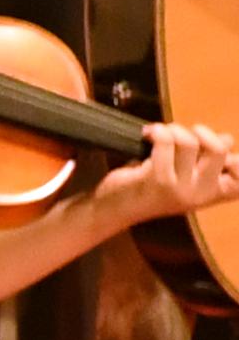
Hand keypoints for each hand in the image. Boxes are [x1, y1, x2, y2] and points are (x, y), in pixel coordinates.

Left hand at [96, 119, 238, 226]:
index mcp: (213, 193)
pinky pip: (165, 142)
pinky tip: (148, 135)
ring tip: (161, 136)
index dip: (238, 160)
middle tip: (181, 137)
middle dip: (200, 132)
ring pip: (190, 141)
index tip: (222, 151)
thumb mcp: (186, 177)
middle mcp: (201, 193)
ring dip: (173, 130)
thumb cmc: (150, 188)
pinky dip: (157, 131)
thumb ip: (208, 162)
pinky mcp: (157, 181)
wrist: (113, 209)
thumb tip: (227, 139)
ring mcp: (180, 188)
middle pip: (220, 147)